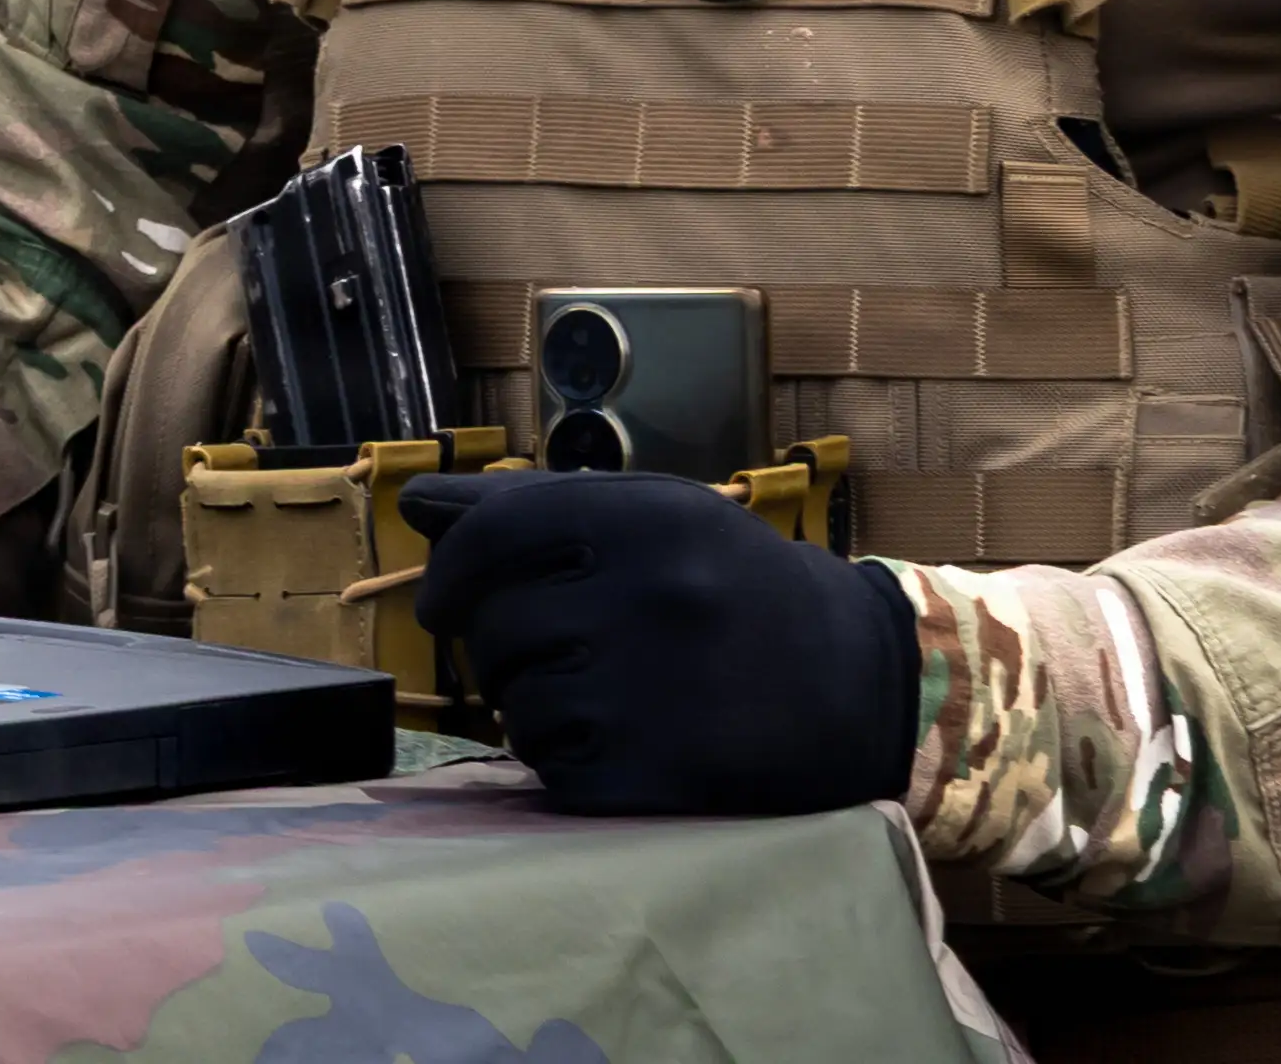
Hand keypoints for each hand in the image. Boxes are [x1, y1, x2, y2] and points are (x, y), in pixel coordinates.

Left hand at [400, 467, 919, 816]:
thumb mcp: (654, 518)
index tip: (442, 603)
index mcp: (646, 520)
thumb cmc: (735, 588)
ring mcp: (657, 692)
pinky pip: (556, 772)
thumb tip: (416, 504)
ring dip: (533, 710)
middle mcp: (651, 598)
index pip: (494, 535)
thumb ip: (531, 509)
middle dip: (500, 647)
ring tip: (597, 697)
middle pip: (495, 628)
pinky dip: (567, 764)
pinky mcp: (666, 777)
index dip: (452, 573)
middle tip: (552, 655)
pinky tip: (616, 743)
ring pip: (517, 706)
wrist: (864, 683)